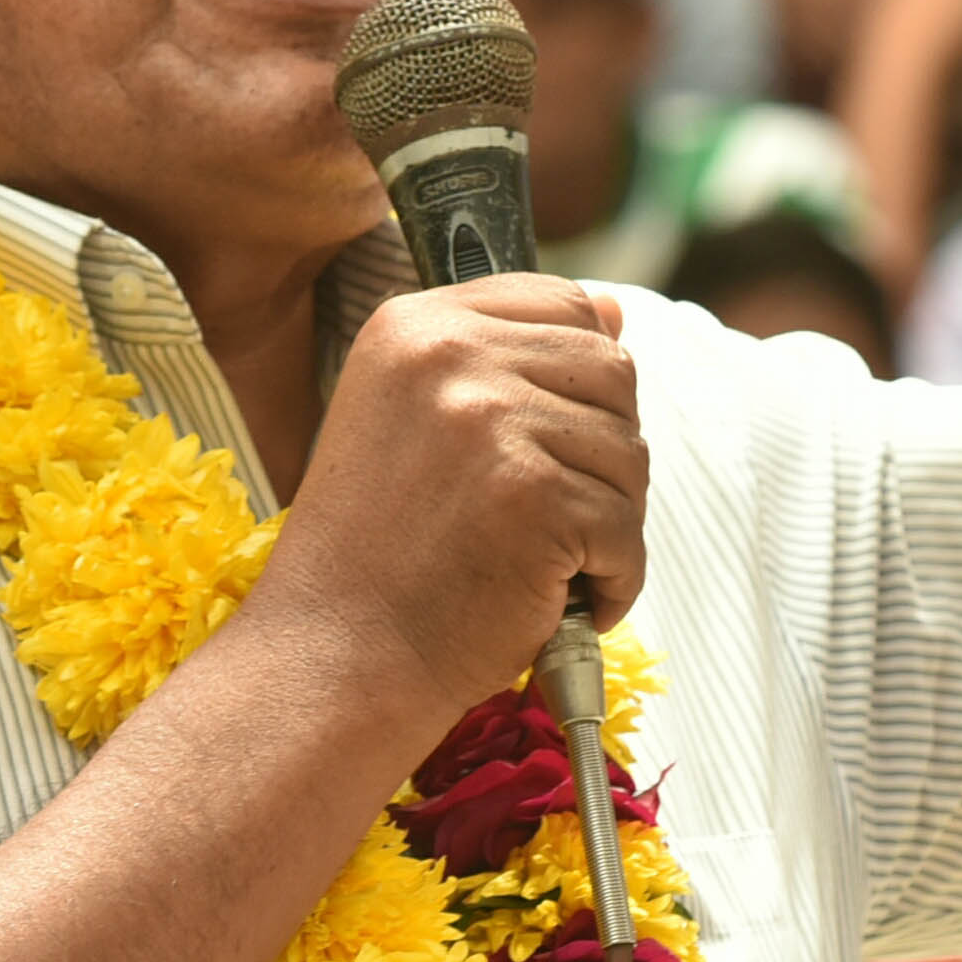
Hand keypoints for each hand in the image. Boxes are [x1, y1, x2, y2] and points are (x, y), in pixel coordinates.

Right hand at [263, 276, 647, 718]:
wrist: (333, 657)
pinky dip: (612, 579)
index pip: (563, 304)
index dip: (578, 378)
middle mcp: (450, 353)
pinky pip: (627, 527)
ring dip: (608, 521)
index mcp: (415, 324)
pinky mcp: (534, 493)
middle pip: (611, 371)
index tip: (548, 439)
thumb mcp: (414, 421)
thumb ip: (507, 358)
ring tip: (543, 563)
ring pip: (628, 451)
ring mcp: (492, 419)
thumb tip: (615, 312)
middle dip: (601, 454)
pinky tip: (557, 602)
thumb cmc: (378, 555)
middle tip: (547, 517)